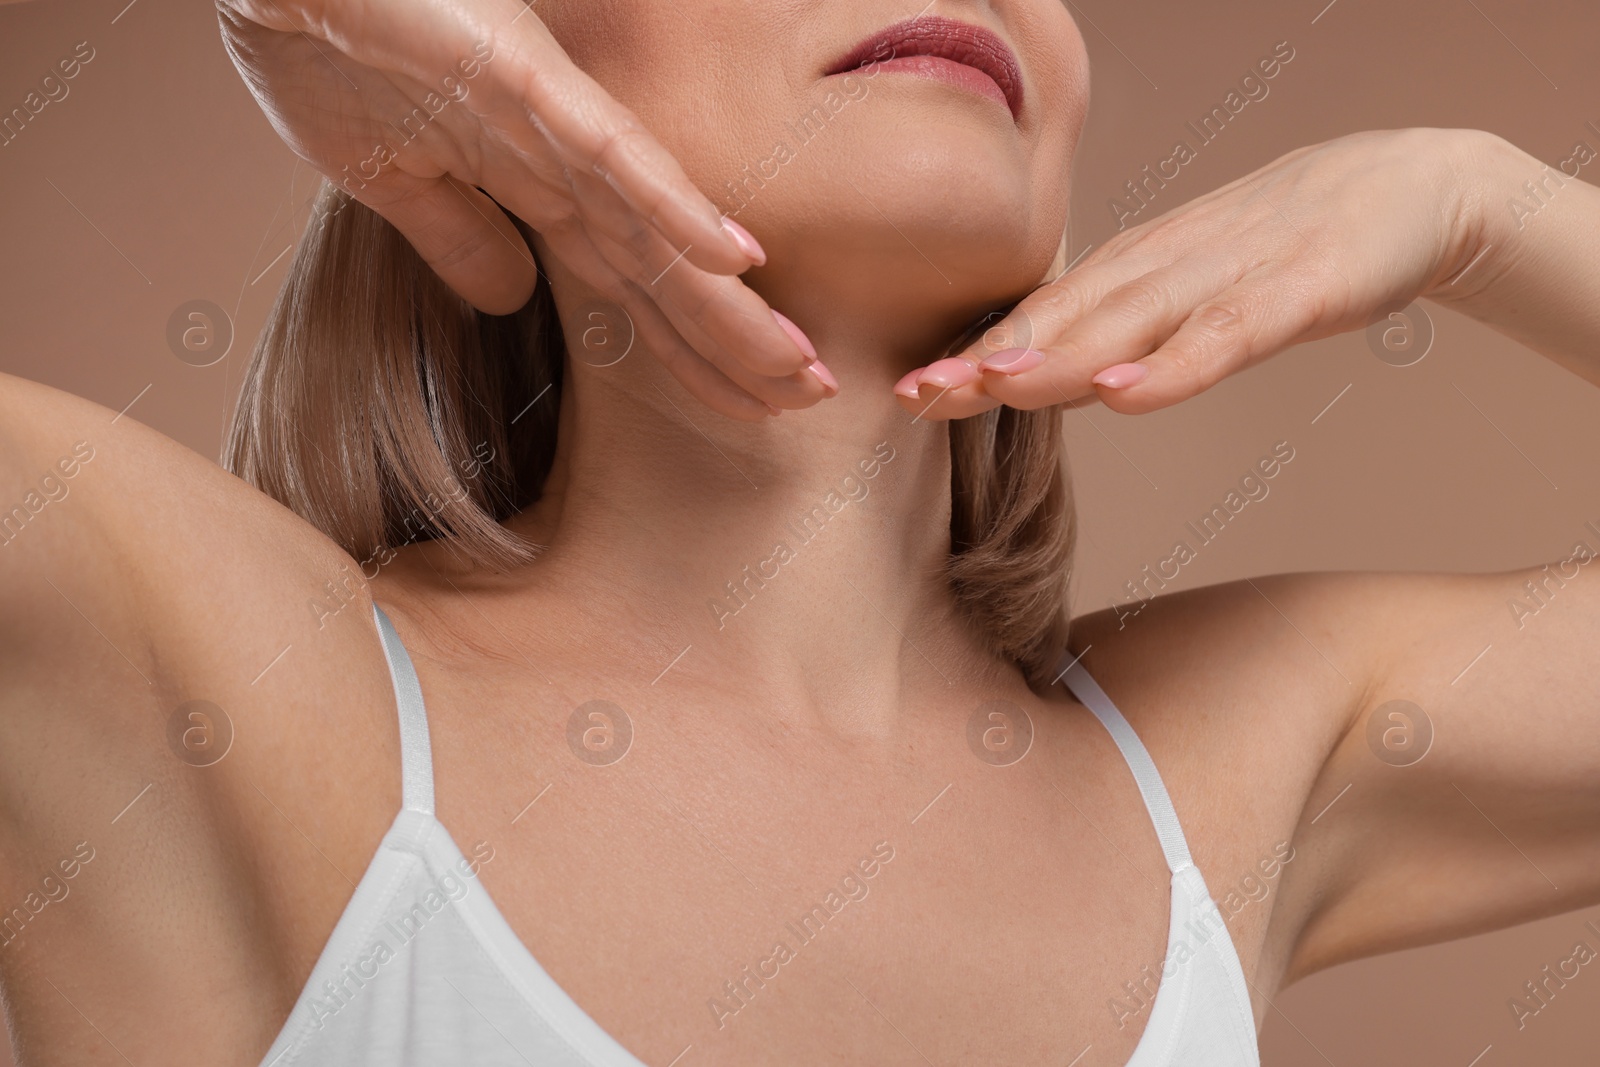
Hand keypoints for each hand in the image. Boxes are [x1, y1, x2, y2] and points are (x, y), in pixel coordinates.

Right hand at [217, 0, 831, 419]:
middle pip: (666, 271)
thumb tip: (509, 300)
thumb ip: (459, 235)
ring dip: (729, 303)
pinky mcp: (522, 78)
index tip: (752, 402)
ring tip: (799, 364)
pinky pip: (610, 154)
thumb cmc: (328, 44)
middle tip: (813, 397)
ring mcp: (548, 119)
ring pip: (657, 228)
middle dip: (737, 343)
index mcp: (533, 183)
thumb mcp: (391, 176)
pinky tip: (735, 257)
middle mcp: (561, 160)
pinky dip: (672, 209)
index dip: (694, 347)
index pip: (634, 285)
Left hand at [893, 128, 1487, 418]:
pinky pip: (1228, 334)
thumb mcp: (1184, 294)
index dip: (975, 354)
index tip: (910, 392)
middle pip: (1067, 318)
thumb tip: (1036, 382)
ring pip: (1132, 321)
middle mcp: (1165, 266)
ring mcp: (1229, 274)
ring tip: (992, 388)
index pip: (1041, 318)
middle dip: (988, 358)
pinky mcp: (1297, 290)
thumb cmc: (1279, 250)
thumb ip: (1117, 335)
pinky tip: (1125, 395)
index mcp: (1133, 270)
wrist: (1404, 187)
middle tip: (917, 394)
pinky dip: (1176, 365)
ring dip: (1059, 357)